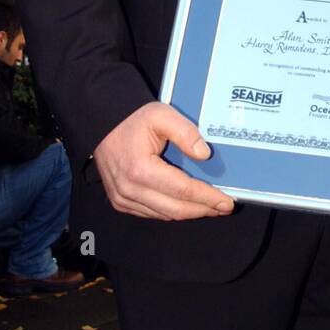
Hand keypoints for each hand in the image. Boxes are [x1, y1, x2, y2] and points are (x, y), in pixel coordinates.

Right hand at [92, 102, 234, 220]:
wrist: (103, 124)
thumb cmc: (132, 119)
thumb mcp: (162, 115)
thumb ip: (186, 132)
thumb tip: (204, 154)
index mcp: (141, 169)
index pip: (183, 191)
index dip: (208, 198)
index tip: (227, 202)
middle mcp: (129, 189)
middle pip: (176, 209)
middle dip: (204, 209)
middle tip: (224, 207)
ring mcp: (123, 198)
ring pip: (164, 214)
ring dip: (189, 212)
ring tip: (209, 206)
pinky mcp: (120, 201)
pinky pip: (152, 213)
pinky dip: (171, 211)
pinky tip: (186, 205)